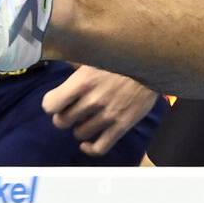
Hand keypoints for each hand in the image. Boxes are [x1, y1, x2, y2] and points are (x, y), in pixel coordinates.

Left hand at [43, 66, 160, 156]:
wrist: (153, 65)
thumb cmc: (122, 57)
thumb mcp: (96, 54)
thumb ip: (76, 61)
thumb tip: (62, 59)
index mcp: (82, 81)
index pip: (50, 104)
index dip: (52, 104)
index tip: (58, 101)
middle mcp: (92, 100)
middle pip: (62, 122)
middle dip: (65, 116)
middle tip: (72, 110)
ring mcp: (107, 115)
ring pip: (79, 134)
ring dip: (80, 128)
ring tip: (86, 119)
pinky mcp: (122, 126)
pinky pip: (99, 148)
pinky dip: (90, 148)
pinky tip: (88, 143)